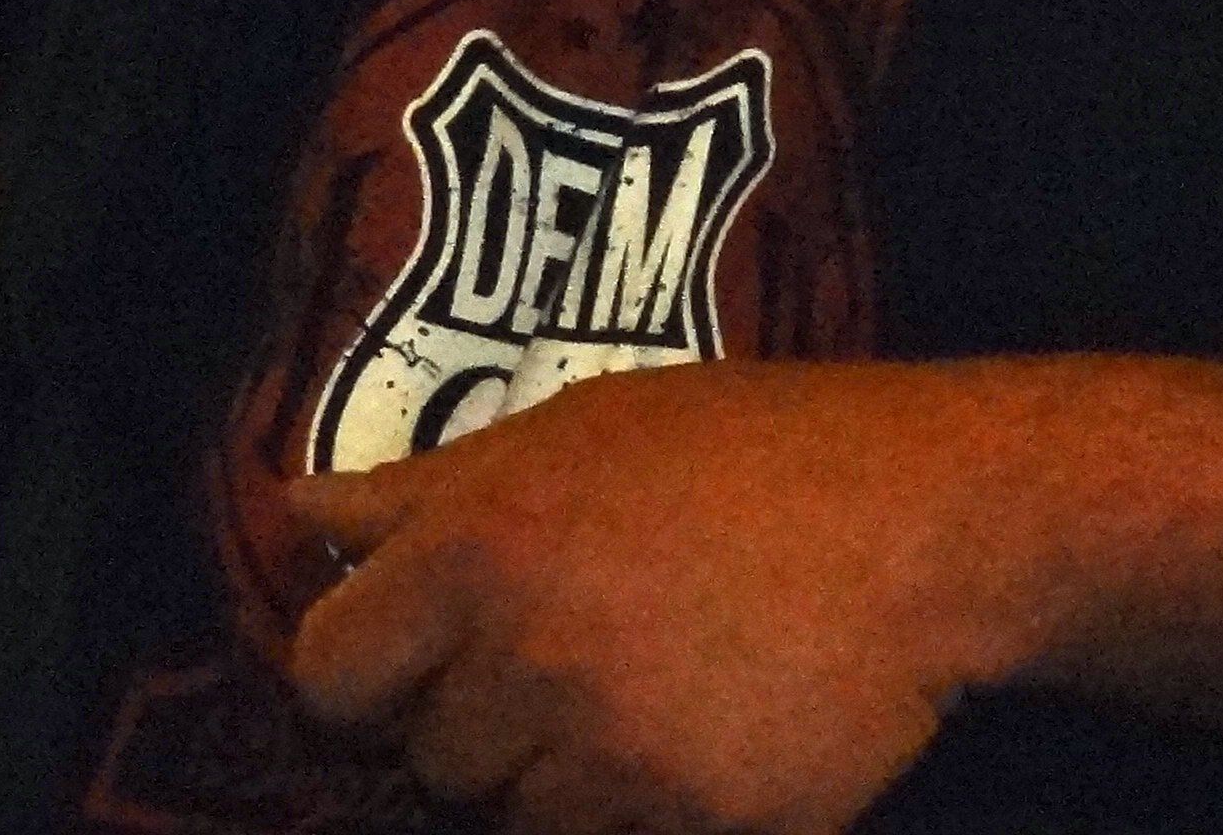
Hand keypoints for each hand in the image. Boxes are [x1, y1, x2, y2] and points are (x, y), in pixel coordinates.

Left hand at [280, 359, 1045, 834]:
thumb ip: (425, 489)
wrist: (931, 519)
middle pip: (432, 758)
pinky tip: (714, 730)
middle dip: (488, 719)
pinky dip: (656, 806)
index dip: (368, 674)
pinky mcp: (693, 828)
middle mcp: (525, 662)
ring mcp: (610, 758)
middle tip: (582, 652)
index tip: (421, 658)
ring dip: (570, 773)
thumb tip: (291, 511)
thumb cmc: (751, 449)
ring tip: (658, 688)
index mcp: (477, 551)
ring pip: (523, 816)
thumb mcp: (583, 427)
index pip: (329, 674)